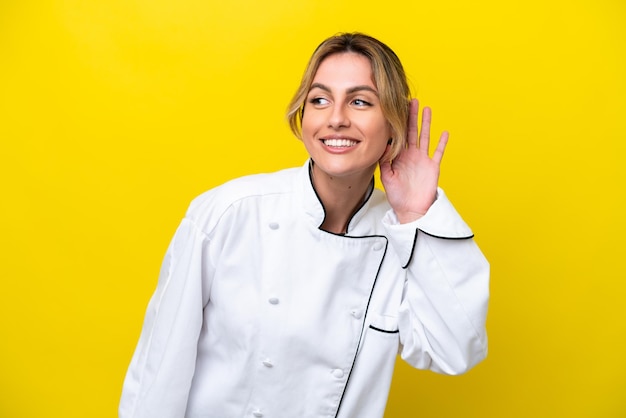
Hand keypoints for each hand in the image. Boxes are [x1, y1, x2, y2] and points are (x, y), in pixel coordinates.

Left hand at [379, 99, 447, 222]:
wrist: (410, 210)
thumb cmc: (397, 196)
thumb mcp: (387, 178)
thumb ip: (384, 163)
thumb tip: (382, 147)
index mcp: (399, 156)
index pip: (398, 135)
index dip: (397, 122)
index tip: (394, 108)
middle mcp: (411, 154)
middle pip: (411, 131)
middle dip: (411, 116)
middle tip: (411, 100)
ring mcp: (423, 159)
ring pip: (425, 136)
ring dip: (426, 123)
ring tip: (426, 109)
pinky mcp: (433, 167)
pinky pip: (438, 152)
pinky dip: (441, 142)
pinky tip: (444, 132)